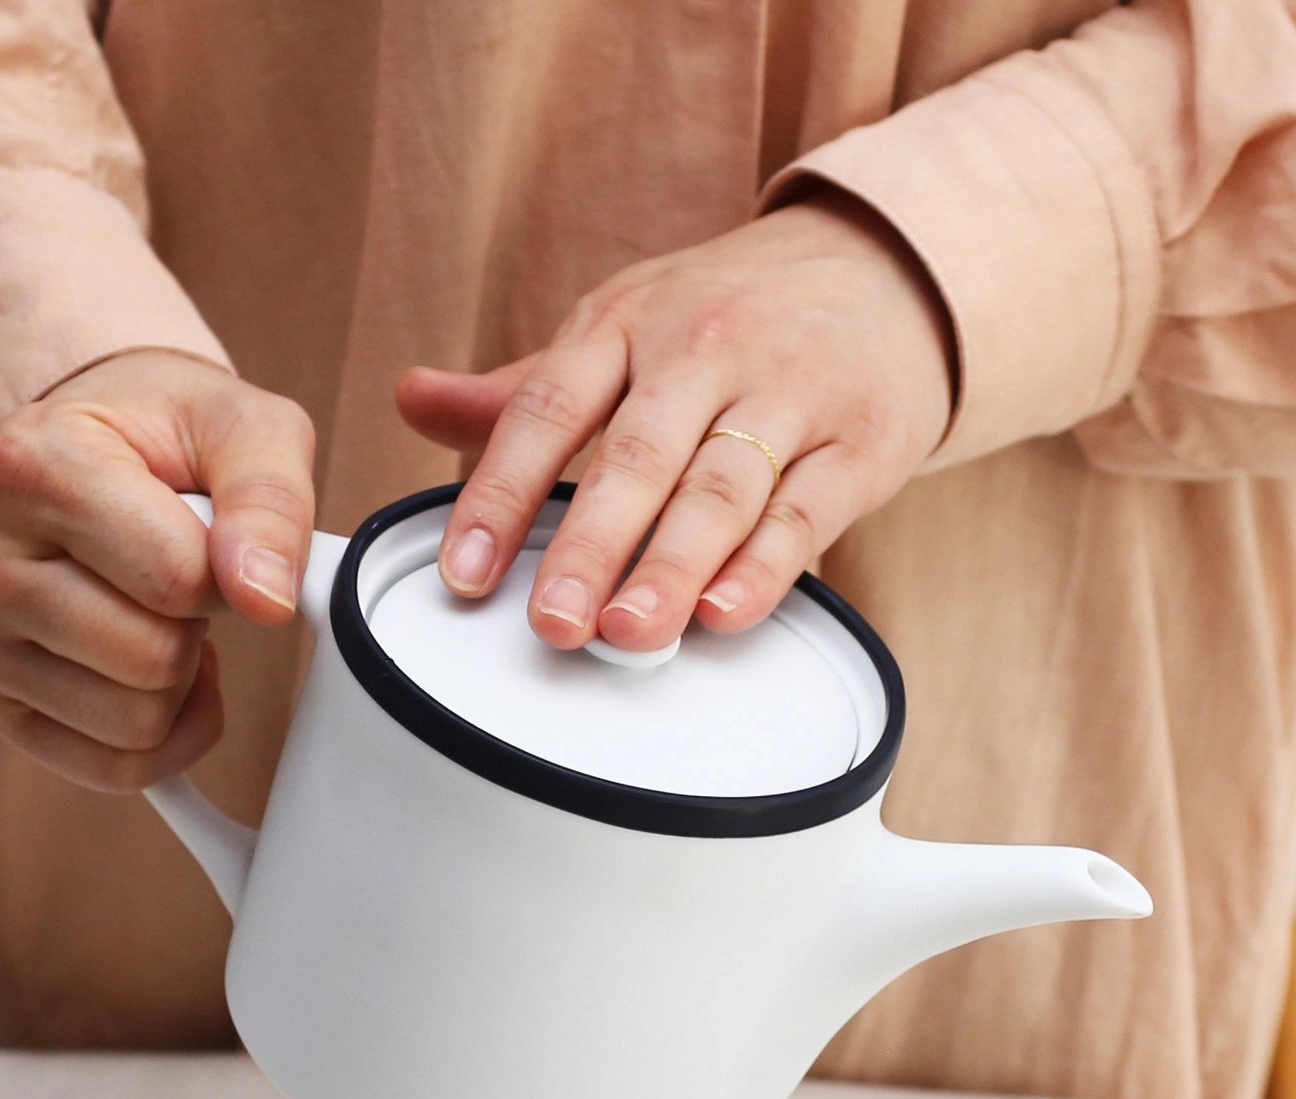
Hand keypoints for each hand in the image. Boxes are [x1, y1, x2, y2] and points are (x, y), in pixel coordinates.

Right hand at [0, 351, 317, 790]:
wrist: (73, 448)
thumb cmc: (154, 438)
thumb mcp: (237, 428)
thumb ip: (270, 501)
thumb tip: (267, 598)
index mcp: (30, 464)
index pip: (180, 579)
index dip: (228, 573)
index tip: (208, 536)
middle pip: (155, 661)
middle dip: (196, 627)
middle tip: (173, 577)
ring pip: (137, 725)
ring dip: (178, 682)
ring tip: (151, 613)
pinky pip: (117, 769)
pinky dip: (162, 735)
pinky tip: (143, 669)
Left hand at [396, 191, 953, 652]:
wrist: (884, 270)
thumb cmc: (730, 317)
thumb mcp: (624, 327)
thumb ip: (526, 389)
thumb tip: (411, 400)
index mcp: (625, 323)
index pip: (548, 409)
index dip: (500, 493)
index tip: (464, 572)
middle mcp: (703, 349)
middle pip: (637, 457)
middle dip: (589, 545)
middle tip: (552, 623)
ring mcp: (787, 394)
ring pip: (719, 490)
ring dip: (672, 567)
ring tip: (628, 632)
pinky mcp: (857, 444)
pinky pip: (804, 512)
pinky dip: (764, 567)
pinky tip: (723, 613)